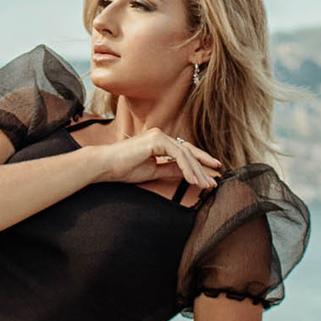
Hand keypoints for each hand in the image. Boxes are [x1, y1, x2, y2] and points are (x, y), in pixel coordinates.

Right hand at [93, 127, 222, 204]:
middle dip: (203, 167)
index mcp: (159, 142)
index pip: (184, 151)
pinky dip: (187, 168)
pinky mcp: (156, 140)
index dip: (199, 161)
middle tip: (215, 181)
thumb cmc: (123, 168)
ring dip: (197, 171)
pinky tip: (193, 181)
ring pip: (186, 154)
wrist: (105, 166)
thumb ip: (170, 170)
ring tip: (205, 185)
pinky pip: (178, 155)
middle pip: (189, 152)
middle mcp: (161, 135)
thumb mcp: (153, 171)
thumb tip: (187, 174)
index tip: (212, 173)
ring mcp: (159, 136)